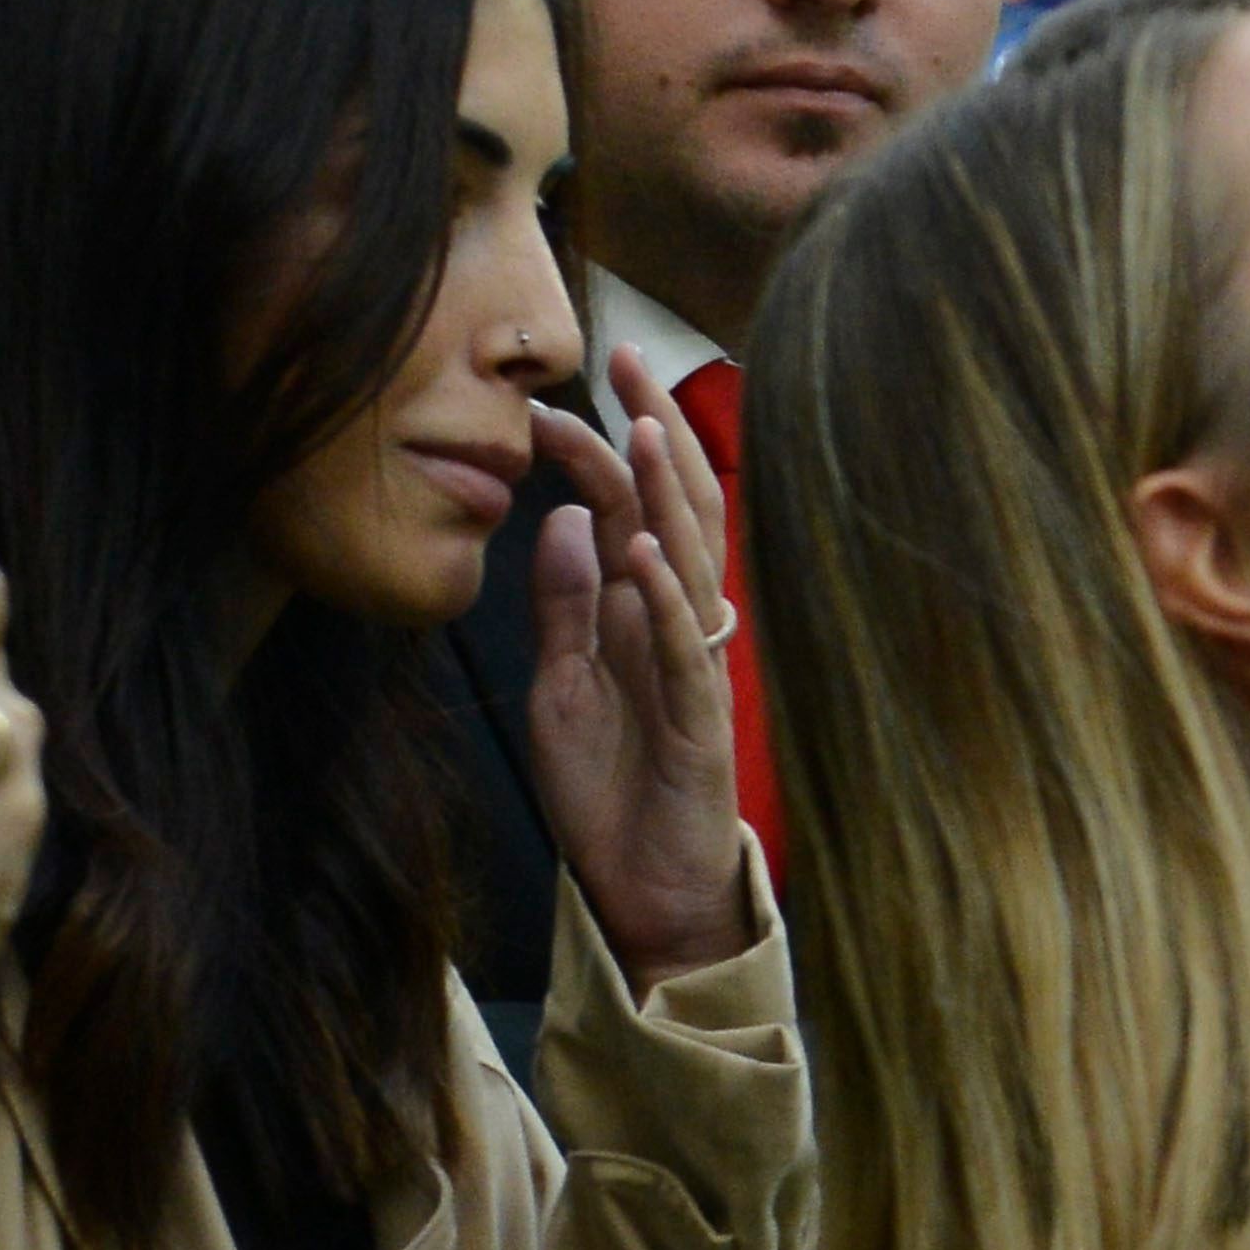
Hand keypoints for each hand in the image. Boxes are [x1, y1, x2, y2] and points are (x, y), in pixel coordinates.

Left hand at [528, 346, 753, 982]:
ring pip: (692, 563)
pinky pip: (685, 652)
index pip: (629, 508)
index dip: (597, 450)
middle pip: (676, 509)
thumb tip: (559, 520)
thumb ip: (564, 607)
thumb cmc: (610, 790)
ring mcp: (695, 671)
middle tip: (625, 359)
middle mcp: (677, 627)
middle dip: (654, 433)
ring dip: (667, 496)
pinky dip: (665, 600)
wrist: (644, 890)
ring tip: (642, 431)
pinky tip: (645, 552)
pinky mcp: (701, 725)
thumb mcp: (561, 685)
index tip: (549, 400)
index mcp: (641, 612)